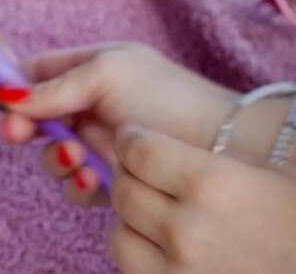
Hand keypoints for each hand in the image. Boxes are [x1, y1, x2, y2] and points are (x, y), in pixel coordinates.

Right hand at [0, 43, 234, 204]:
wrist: (222, 145)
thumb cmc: (167, 98)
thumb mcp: (107, 75)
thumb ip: (54, 86)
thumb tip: (4, 95)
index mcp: (90, 68)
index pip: (35, 72)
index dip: (11, 85)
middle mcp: (91, 105)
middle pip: (34, 117)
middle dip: (24, 127)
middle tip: (18, 134)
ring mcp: (100, 143)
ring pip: (50, 154)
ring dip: (54, 158)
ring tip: (74, 159)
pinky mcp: (111, 178)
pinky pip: (75, 183)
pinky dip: (76, 183)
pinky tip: (92, 179)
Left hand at [108, 125, 295, 273]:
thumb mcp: (272, 169)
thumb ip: (215, 150)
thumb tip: (163, 131)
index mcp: (214, 184)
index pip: (137, 150)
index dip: (132, 139)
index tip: (136, 138)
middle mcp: (190, 230)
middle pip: (125, 189)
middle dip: (130, 175)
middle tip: (145, 172)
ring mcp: (182, 271)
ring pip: (120, 233)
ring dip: (131, 218)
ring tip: (155, 210)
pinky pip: (133, 269)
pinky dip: (141, 253)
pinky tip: (164, 243)